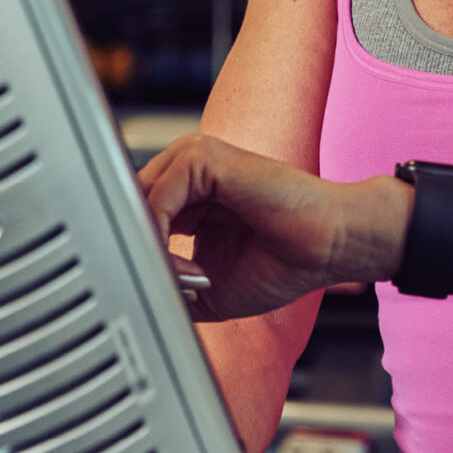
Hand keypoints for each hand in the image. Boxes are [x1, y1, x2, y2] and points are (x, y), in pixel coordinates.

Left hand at [136, 132, 405, 321]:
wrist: (328, 248)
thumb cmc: (280, 263)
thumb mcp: (205, 285)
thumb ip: (165, 281)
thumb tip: (127, 288)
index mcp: (185, 194)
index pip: (130, 218)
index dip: (130, 256)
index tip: (147, 294)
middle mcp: (185, 170)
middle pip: (125, 208)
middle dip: (134, 254)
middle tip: (158, 293)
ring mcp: (192, 158)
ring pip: (135, 203)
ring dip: (147, 249)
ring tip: (180, 282)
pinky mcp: (203, 157)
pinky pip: (155, 198)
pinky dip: (160, 239)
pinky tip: (187, 267)